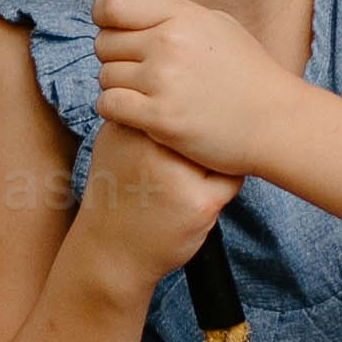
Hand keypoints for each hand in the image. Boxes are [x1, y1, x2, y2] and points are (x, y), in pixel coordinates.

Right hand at [74, 118, 239, 293]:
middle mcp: (151, 147)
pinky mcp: (199, 203)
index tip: (179, 135)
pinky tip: (198, 198)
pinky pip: (230, 179)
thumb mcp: (114, 145)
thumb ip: (136, 115)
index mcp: (129, 126)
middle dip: (203, 135)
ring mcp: (176, 175)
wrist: (111, 251)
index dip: (187, 116)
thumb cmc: (117, 195)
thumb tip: (169, 90)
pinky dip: (222, 186)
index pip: (179, 101)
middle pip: (202, 121)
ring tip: (189, 180)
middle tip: (187, 159)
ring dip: (214, 160)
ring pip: (219, 149)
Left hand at [93, 0, 297, 178]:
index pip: (112, 5)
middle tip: (138, 72)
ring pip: (105, 77)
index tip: (116, 33)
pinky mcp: (160, 118)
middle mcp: (168, 43)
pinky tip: (136, 113)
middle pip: (104, 44)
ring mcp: (163, 81)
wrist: (277, 121)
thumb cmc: (249, 74)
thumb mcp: (218, 25)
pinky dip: (114, 110)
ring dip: (118, 87)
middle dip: (115, 58)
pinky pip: (108, 105)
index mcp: (182, 15)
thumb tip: (135, 11)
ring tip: (145, 94)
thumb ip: (174, 15)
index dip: (105, 19)